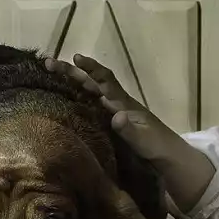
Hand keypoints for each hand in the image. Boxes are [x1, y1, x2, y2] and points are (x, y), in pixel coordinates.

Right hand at [44, 54, 187, 165]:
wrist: (169, 160)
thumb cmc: (158, 148)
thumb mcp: (145, 140)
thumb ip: (130, 129)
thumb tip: (116, 116)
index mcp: (124, 104)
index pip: (106, 80)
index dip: (91, 68)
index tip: (76, 58)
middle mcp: (117, 105)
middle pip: (92, 84)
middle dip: (72, 73)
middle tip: (49, 63)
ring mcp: (114, 115)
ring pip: (90, 95)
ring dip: (73, 86)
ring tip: (52, 79)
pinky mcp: (112, 127)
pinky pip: (91, 110)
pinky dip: (78, 104)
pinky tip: (67, 105)